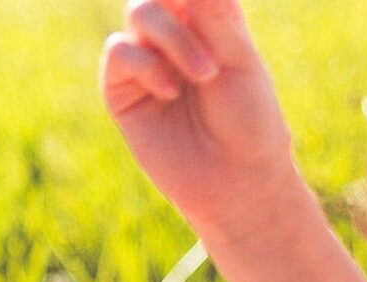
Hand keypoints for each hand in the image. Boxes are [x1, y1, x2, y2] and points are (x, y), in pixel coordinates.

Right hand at [101, 0, 299, 236]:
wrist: (232, 180)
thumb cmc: (248, 120)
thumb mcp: (240, 62)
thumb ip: (215, 18)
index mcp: (211, 20)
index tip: (205, 6)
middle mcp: (177, 35)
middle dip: (179, 11)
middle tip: (211, 45)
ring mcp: (146, 62)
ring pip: (138, 13)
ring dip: (172, 37)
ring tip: (203, 74)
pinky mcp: (121, 91)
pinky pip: (118, 52)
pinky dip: (145, 65)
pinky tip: (171, 92)